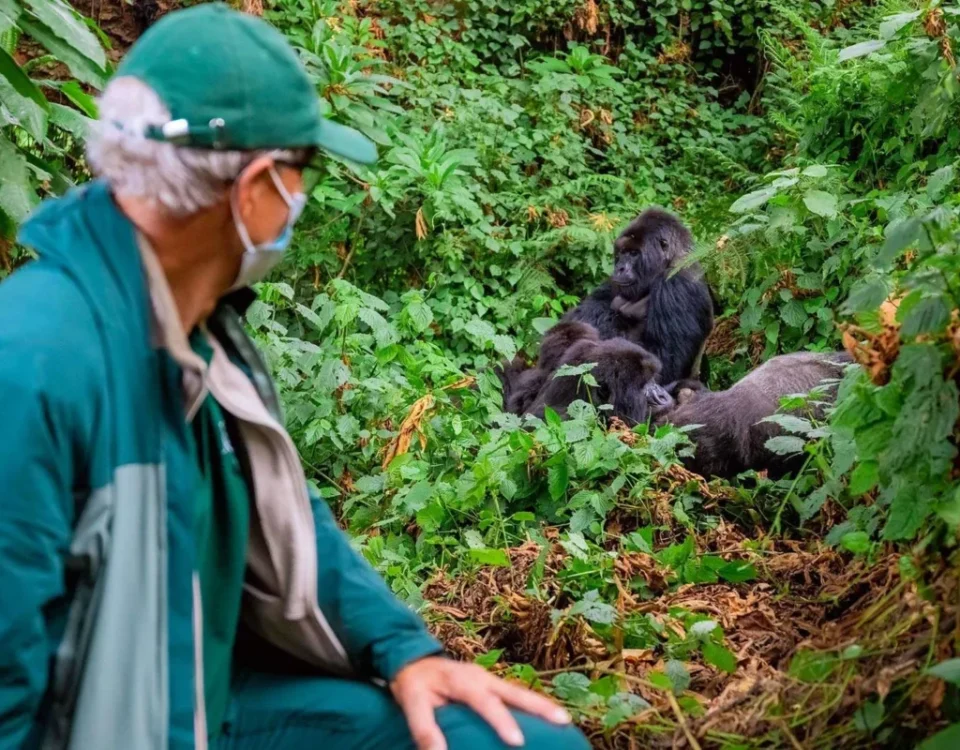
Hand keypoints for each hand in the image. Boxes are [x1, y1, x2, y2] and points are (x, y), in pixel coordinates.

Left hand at [390, 656, 570, 749]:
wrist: (413, 659)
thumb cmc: (414, 684)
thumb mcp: (411, 703)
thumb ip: (424, 728)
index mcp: (463, 680)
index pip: (484, 701)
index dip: (501, 720)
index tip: (517, 740)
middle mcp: (481, 677)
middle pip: (514, 691)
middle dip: (539, 706)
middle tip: (562, 720)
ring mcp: (489, 680)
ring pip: (519, 693)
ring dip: (541, 705)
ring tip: (564, 721)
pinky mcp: (491, 686)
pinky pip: (515, 696)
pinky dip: (532, 706)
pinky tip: (546, 719)